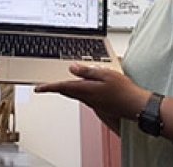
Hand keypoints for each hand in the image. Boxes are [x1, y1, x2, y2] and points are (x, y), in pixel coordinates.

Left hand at [34, 63, 149, 119]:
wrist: (134, 105)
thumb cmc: (123, 90)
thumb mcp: (105, 74)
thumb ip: (87, 72)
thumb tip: (72, 68)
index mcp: (85, 90)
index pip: (62, 87)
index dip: (48, 87)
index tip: (38, 88)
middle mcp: (86, 98)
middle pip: (66, 92)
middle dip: (54, 88)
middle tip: (44, 87)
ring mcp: (92, 102)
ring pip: (73, 95)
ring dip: (64, 90)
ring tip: (57, 86)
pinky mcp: (98, 104)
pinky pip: (81, 97)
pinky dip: (75, 92)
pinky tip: (78, 89)